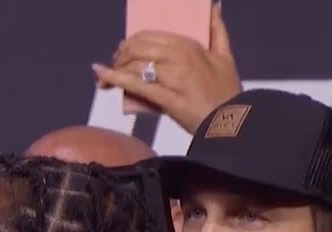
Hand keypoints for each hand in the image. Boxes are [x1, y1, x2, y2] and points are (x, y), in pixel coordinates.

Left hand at [91, 2, 241, 133]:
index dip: (132, 42)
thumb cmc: (226, 90)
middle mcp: (179, 57)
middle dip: (120, 55)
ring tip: (106, 78)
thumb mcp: (225, 56)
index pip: (150, 36)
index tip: (124, 50)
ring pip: (135, 65)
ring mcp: (172, 77)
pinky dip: (114, 79)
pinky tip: (101, 77)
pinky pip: (136, 85)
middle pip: (138, 48)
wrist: (230, 121)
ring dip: (115, 69)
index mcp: (189, 45)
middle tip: (115, 64)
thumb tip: (214, 6)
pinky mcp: (166, 97)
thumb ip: (217, 30)